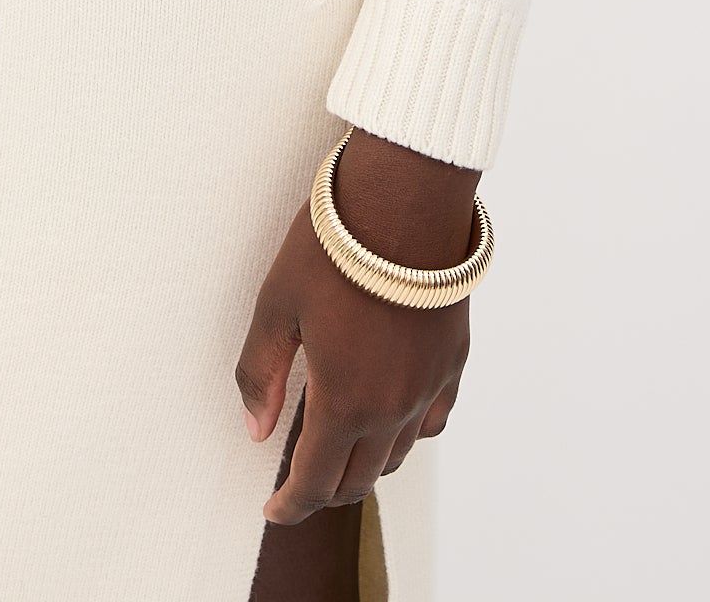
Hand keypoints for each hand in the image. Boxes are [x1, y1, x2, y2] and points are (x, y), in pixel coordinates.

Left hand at [235, 130, 479, 521]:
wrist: (405, 199)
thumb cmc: (335, 245)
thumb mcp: (276, 305)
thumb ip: (262, 374)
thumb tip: (257, 429)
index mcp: (344, 401)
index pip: (316, 481)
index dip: (291, 504)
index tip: (273, 511)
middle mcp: (392, 407)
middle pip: (359, 479)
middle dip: (325, 490)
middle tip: (300, 485)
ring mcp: (428, 385)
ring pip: (397, 454)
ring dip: (366, 465)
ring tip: (339, 453)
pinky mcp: (452, 358)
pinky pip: (433, 419)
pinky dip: (409, 433)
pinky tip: (392, 419)